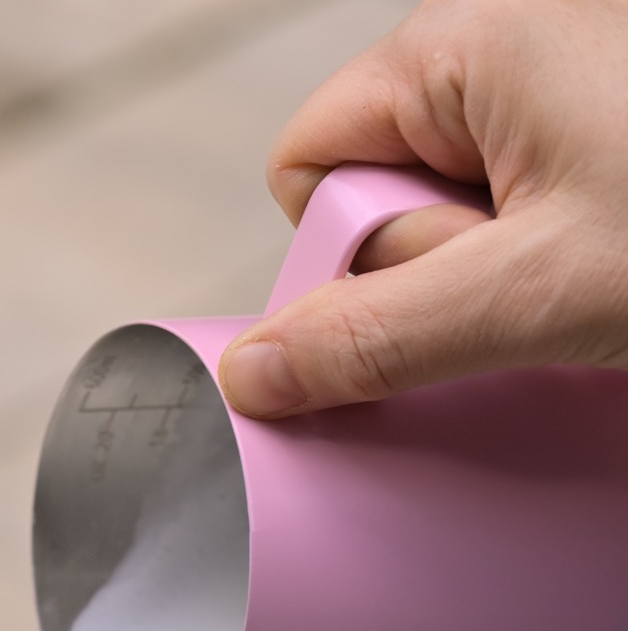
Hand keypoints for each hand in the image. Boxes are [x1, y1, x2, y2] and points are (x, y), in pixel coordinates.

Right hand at [220, 0, 627, 416]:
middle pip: (380, 204)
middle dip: (441, 277)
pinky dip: (548, 284)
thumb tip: (254, 372)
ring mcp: (555, 103)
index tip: (431, 300)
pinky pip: (518, 240)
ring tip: (590, 284)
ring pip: (455, 236)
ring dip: (504, 291)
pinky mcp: (594, 154)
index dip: (343, 260)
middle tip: (534, 289)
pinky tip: (602, 292)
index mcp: (462, 42)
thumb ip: (378, 337)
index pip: (309, 166)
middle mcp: (501, 54)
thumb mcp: (529, 292)